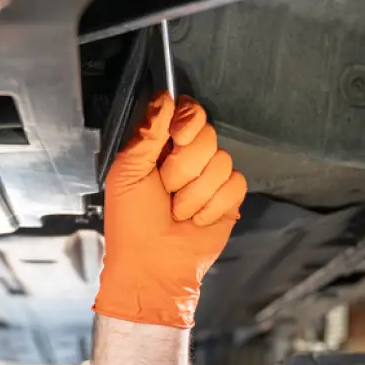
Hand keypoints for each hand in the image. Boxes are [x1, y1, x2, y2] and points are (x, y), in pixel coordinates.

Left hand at [94, 92, 246, 328]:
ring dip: (195, 194)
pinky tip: (197, 221)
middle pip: (208, 136)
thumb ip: (147, 133)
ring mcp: (211, 178)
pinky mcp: (229, 200)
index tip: (177, 138)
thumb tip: (164, 97)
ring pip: (223, 162)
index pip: (189, 111)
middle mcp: (189, 157)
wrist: (152, 266)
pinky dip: (213, 206)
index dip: (188, 121)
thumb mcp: (128, 173)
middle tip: (166, 189)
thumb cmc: (131, 223)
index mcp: (162, 146)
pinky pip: (236, 185)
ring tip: (178, 212)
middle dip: (184, 168)